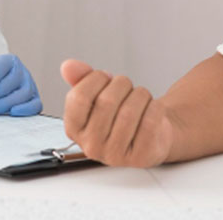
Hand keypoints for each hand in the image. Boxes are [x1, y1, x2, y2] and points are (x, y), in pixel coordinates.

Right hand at [60, 59, 174, 167]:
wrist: (152, 132)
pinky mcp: (141, 156)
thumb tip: (67, 66)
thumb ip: (80, 78)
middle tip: (127, 87)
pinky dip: (154, 107)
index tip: (106, 77)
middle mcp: (91, 146)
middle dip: (122, 84)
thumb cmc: (121, 112)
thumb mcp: (98, 93)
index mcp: (75, 130)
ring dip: (140, 95)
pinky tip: (150, 110)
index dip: (96, 79)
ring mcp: (115, 155)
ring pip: (129, 111)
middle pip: (106, 102)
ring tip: (140, 98)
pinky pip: (149, 121)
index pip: (78, 98)